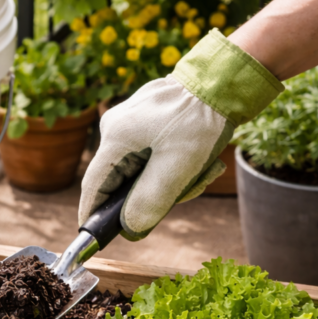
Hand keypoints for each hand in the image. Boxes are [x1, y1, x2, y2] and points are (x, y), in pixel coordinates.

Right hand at [79, 76, 229, 240]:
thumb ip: (149, 203)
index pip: (93, 187)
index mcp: (115, 138)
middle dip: (154, 194)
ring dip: (172, 180)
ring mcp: (132, 122)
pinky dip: (175, 165)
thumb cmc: (200, 121)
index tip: (94, 236)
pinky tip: (200, 160)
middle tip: (187, 192)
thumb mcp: (177, 169)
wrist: (224, 82)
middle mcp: (116, 128)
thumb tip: (129, 230)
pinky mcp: (148, 120)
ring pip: (142, 169)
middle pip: (122, 180)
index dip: (93, 215)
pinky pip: (153, 155)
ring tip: (203, 172)